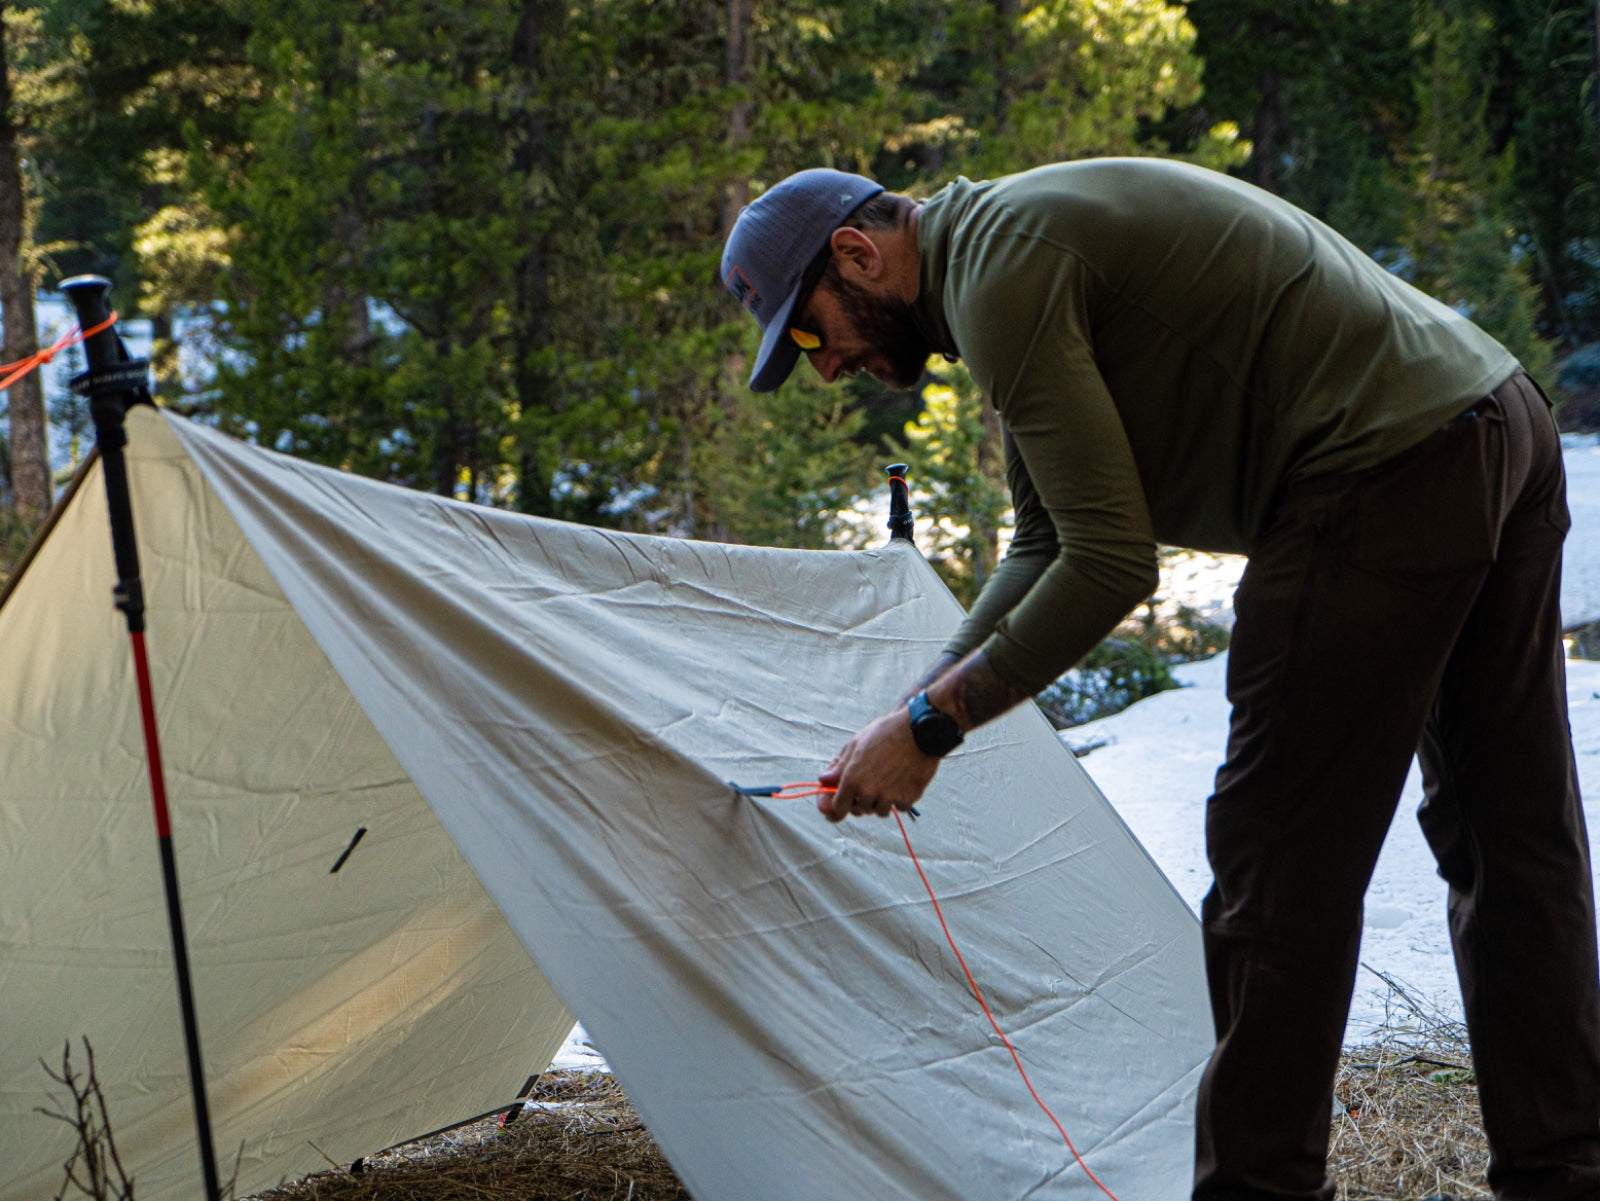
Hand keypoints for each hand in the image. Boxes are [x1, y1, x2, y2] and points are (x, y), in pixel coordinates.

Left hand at [816, 706, 938, 821]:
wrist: (919, 731)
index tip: (835, 811)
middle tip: (868, 784)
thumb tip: (824, 780)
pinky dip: (899, 798)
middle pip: (859, 810)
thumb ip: (838, 767)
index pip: (837, 808)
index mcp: (852, 779)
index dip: (835, 810)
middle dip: (860, 801)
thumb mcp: (855, 745)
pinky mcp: (908, 799)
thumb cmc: (886, 733)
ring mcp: (889, 798)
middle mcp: (869, 792)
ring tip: (887, 778)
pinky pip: (898, 807)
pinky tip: (901, 780)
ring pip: (879, 811)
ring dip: (880, 801)